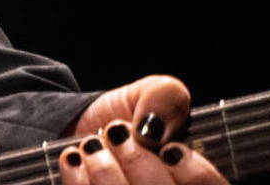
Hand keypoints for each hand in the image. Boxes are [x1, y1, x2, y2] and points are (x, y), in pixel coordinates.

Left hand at [63, 76, 225, 184]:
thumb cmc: (127, 118)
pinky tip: (76, 158)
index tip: (166, 146)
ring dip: (105, 170)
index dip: (193, 170)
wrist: (79, 130)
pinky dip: (78, 177)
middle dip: (138, 162)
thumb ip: (167, 97)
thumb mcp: (152, 92)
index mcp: (192, 179)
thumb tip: (153, 129)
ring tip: (93, 144)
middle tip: (118, 134)